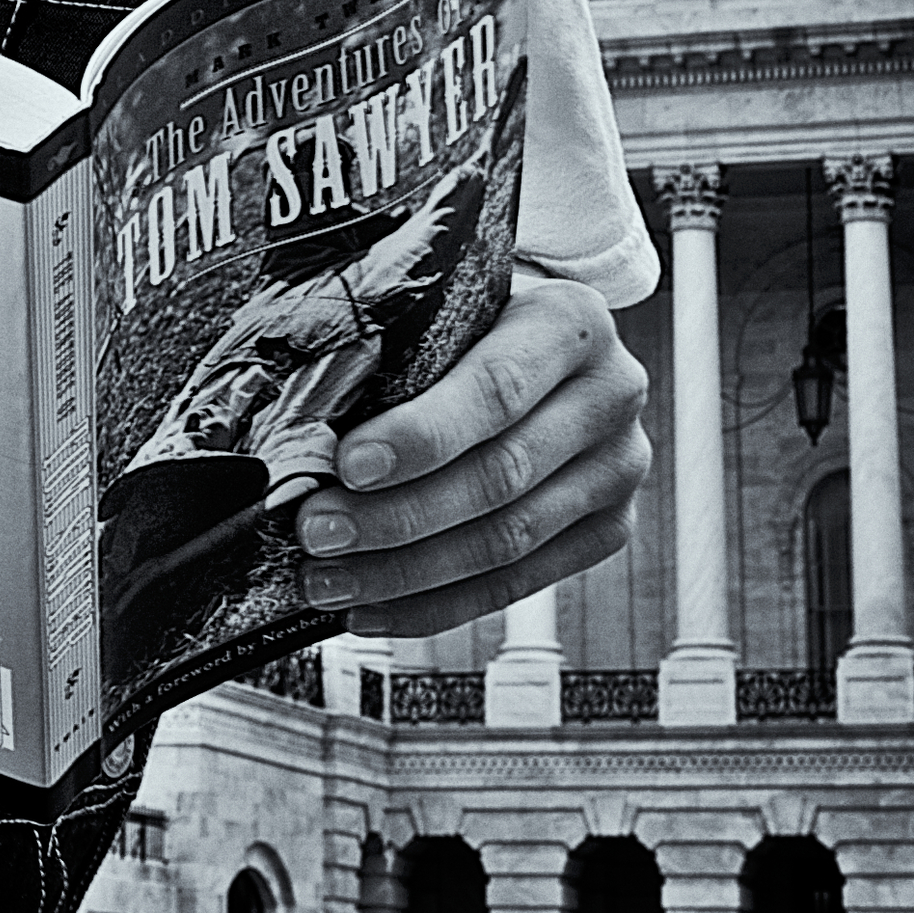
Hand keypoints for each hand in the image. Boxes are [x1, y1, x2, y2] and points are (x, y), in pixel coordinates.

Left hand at [290, 273, 649, 638]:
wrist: (543, 341)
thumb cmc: (474, 320)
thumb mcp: (447, 304)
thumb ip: (396, 345)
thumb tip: (295, 419)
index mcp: (570, 320)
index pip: (496, 389)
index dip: (421, 435)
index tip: (349, 465)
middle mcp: (611, 393)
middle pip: (500, 475)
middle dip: (396, 515)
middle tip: (317, 532)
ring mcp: (617, 468)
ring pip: (507, 541)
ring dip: (406, 572)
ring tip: (330, 580)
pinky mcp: (608, 528)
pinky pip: (516, 583)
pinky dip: (437, 604)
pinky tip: (375, 609)